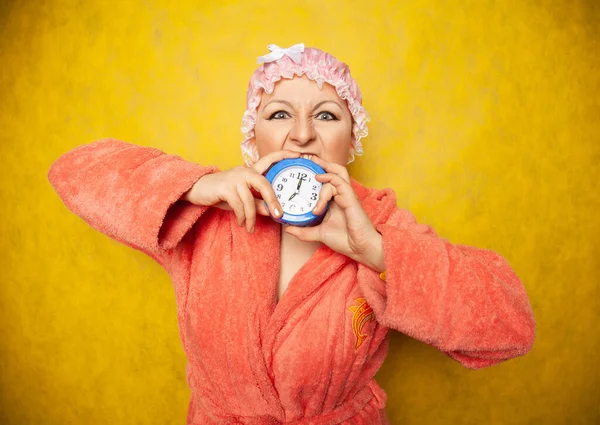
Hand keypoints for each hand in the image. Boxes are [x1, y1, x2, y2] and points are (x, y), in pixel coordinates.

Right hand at [182, 150, 300, 232]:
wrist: (198, 189)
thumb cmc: (223, 193)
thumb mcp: (243, 199)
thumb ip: (257, 203)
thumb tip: (273, 213)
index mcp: (251, 171)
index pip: (270, 160)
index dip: (284, 156)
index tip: (298, 155)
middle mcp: (245, 171)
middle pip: (264, 184)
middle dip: (273, 201)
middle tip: (279, 216)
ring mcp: (235, 178)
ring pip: (250, 201)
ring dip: (251, 217)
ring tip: (251, 228)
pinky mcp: (225, 188)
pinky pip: (239, 205)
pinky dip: (241, 217)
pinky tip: (241, 223)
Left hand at [283, 156, 385, 270]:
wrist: (359, 248)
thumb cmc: (344, 239)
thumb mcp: (318, 233)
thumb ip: (304, 231)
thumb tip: (288, 228)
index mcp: (335, 200)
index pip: (327, 179)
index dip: (317, 170)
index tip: (302, 165)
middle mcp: (342, 195)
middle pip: (335, 170)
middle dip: (322, 163)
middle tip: (307, 159)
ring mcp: (347, 195)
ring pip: (336, 174)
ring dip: (324, 171)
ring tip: (312, 169)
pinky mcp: (351, 199)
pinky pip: (340, 183)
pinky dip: (329, 180)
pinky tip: (319, 180)